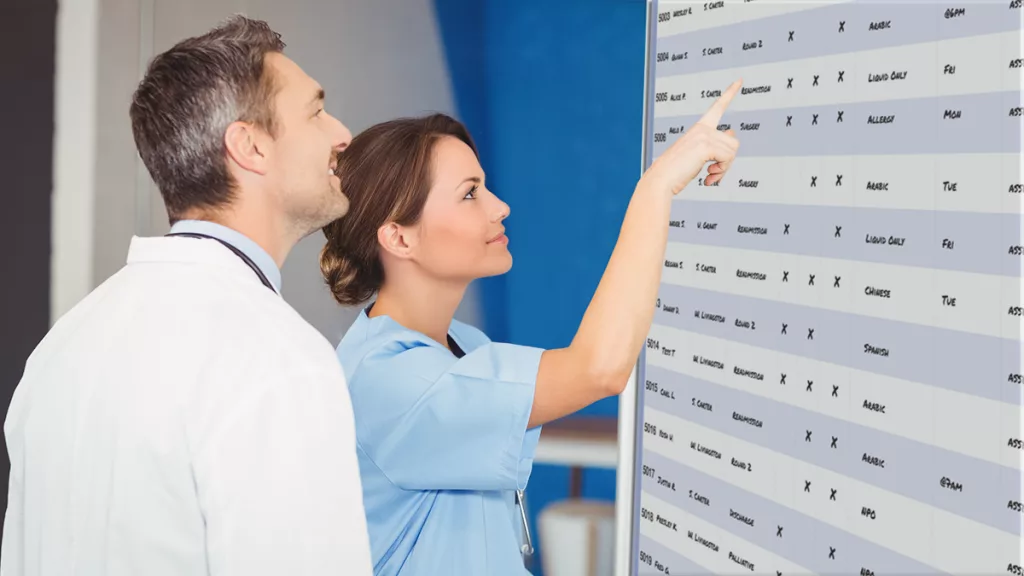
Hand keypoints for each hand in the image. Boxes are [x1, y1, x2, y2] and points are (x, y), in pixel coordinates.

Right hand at [643, 79, 741, 194]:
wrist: (661, 179)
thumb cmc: (675, 171)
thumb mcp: (698, 154)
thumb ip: (716, 143)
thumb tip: (732, 134)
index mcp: (699, 128)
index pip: (717, 107)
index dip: (730, 93)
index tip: (739, 80)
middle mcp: (702, 128)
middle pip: (733, 141)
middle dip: (727, 160)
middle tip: (713, 171)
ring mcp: (704, 135)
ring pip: (732, 151)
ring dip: (724, 168)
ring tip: (710, 174)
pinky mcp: (705, 146)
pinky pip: (727, 158)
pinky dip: (721, 172)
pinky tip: (709, 178)